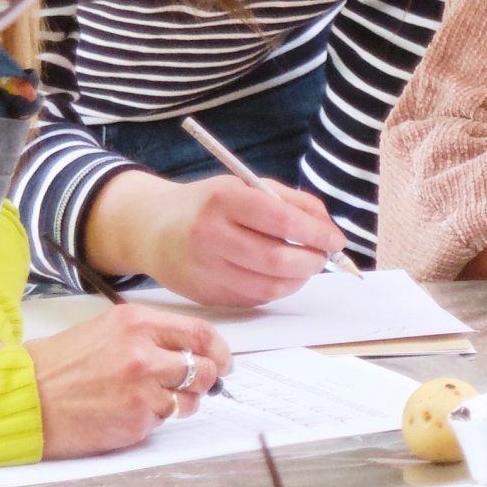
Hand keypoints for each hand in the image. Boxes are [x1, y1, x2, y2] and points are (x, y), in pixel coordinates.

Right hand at [31, 305, 232, 455]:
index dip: (218, 349)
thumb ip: (147, 337)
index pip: (199, 332)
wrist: (24, 399)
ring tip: (150, 400)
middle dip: (206, 379)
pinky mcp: (138, 419)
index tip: (222, 359)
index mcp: (135, 323)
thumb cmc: (56, 367)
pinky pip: (165, 420)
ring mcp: (143, 388)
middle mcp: (144, 352)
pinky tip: (128, 412)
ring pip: (190, 398)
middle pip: (205, 367)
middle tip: (196, 385)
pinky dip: (154, 419)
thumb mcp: (103, 332)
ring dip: (179, 402)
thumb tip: (189, 350)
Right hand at [146, 175, 346, 308]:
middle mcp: (210, 235)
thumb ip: (288, 201)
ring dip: (298, 280)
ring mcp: (205, 269)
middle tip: (323, 256)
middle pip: (278, 260)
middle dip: (312, 261)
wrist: (151, 228)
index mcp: (223, 200)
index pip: (283, 221)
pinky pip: (253, 299)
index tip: (335, 239)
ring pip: (269, 287)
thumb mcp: (242, 187)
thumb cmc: (206, 204)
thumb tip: (328, 228)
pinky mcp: (205, 295)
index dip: (317, 233)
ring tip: (303, 266)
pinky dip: (275, 290)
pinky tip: (277, 276)